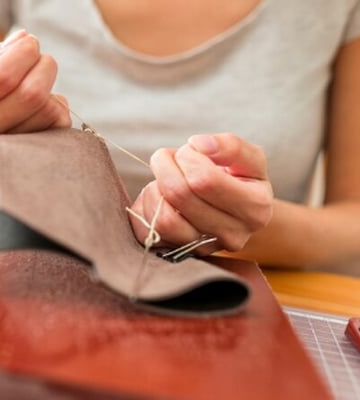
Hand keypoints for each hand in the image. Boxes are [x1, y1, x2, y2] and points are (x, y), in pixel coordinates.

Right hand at [0, 30, 70, 162]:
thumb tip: (23, 42)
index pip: (0, 78)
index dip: (24, 55)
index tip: (29, 42)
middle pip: (28, 98)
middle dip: (44, 68)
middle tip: (39, 58)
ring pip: (45, 117)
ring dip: (50, 89)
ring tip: (34, 78)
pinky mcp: (8, 158)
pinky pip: (49, 132)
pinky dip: (53, 109)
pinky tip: (37, 101)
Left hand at [129, 134, 273, 255]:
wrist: (232, 214)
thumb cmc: (239, 180)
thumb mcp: (248, 159)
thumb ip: (231, 146)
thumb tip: (199, 145)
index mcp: (255, 208)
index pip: (204, 180)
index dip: (188, 157)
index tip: (190, 149)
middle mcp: (233, 235)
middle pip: (180, 195)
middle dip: (166, 167)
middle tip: (170, 158)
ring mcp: (203, 249)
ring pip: (163, 219)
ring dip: (154, 189)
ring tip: (164, 179)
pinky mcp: (176, 254)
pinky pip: (146, 231)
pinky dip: (144, 207)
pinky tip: (157, 197)